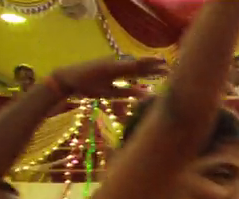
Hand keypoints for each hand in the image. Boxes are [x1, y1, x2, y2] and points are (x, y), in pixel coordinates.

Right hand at [49, 57, 168, 98]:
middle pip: (139, 66)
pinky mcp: (103, 67)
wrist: (68, 80)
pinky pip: (119, 69)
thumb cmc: (89, 87)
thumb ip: (127, 92)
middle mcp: (116, 66)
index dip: (153, 69)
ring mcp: (110, 65)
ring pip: (132, 65)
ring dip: (146, 64)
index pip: (140, 70)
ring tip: (161, 63)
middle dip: (154, 66)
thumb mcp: (112, 93)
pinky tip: (139, 67)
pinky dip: (130, 68)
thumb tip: (144, 94)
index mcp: (119, 71)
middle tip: (170, 65)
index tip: (167, 69)